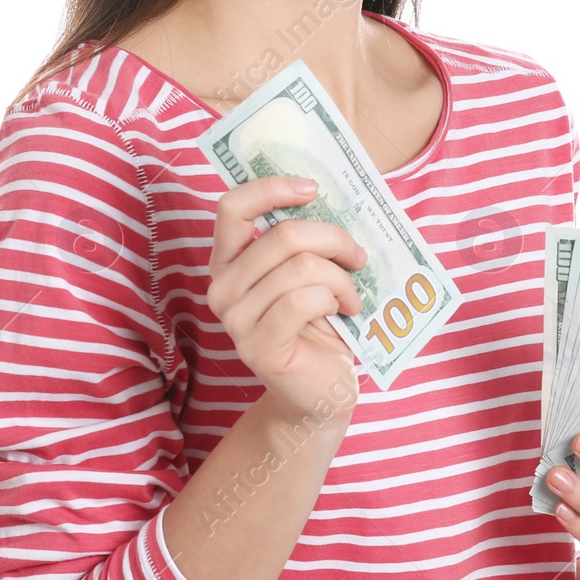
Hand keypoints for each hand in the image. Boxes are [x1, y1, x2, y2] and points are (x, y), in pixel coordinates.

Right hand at [207, 174, 367, 421]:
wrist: (318, 391)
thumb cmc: (317, 325)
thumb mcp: (307, 273)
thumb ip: (303, 241)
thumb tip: (330, 199)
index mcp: (228, 261)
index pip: (232, 207)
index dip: (271, 188)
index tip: (313, 188)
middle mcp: (221, 287)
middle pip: (283, 235)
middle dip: (333, 239)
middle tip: (358, 256)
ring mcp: (234, 319)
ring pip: (300, 267)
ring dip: (340, 278)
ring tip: (351, 296)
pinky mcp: (257, 346)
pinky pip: (303, 301)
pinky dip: (334, 299)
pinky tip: (344, 312)